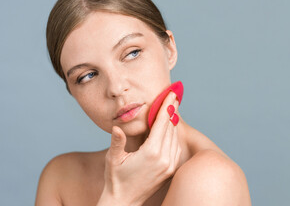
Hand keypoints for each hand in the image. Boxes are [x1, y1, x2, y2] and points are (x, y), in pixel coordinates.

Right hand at [97, 91, 180, 205]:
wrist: (124, 201)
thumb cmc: (115, 180)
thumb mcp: (113, 159)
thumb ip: (117, 141)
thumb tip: (117, 127)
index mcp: (151, 153)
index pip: (162, 123)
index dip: (167, 106)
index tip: (171, 94)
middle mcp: (164, 158)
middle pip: (171, 128)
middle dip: (172, 111)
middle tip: (173, 96)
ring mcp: (169, 165)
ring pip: (175, 138)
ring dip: (173, 122)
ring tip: (172, 109)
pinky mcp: (170, 170)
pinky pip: (176, 148)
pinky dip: (174, 136)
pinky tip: (170, 129)